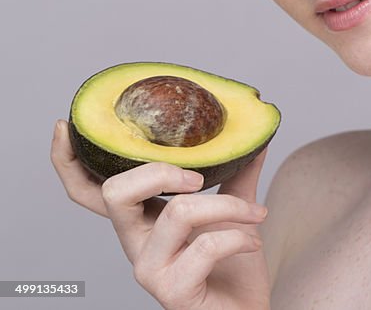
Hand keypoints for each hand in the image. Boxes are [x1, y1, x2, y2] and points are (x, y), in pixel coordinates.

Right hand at [51, 119, 270, 309]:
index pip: (90, 193)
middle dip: (162, 172)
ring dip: (228, 207)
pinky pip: (204, 246)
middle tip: (201, 178)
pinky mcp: (171, 291)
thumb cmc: (234, 267)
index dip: (69, 163)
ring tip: (255, 214)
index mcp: (142, 220)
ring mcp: (149, 269)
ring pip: (177, 213)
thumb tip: (254, 138)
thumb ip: (237, 176)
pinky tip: (253, 242)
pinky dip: (238, 236)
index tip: (65, 128)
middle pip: (116, 192)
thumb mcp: (234, 213)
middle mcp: (135, 243)